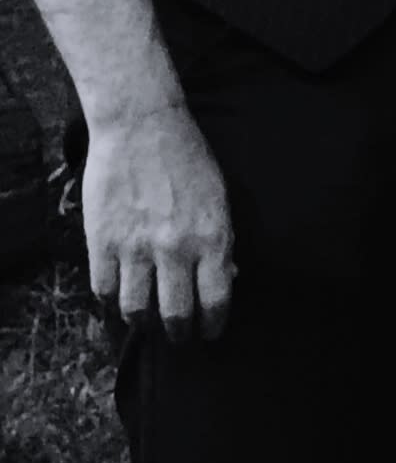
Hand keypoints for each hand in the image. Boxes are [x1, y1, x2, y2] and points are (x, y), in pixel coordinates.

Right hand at [82, 95, 235, 340]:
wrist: (143, 125)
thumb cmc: (188, 158)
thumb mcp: (219, 197)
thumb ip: (221, 239)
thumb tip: (225, 277)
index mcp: (213, 237)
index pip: (216, 300)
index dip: (214, 324)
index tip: (211, 332)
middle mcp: (176, 249)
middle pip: (176, 314)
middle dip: (179, 333)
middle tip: (179, 337)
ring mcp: (136, 247)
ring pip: (136, 309)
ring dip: (143, 320)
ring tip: (146, 319)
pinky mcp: (103, 240)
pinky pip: (104, 289)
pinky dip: (111, 300)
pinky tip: (118, 298)